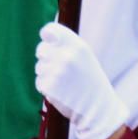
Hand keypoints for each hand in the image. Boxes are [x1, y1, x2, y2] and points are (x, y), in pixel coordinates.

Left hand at [36, 22, 128, 138]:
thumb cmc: (90, 80)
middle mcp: (67, 56)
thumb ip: (67, 44)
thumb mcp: (85, 56)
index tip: (47, 40)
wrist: (99, 109)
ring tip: (63, 82)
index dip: (46, 35)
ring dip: (46, 74)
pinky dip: (46, 87)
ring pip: (39, 66)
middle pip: (41, 49)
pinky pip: (39, 81)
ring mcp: (57, 71)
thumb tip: (45, 34)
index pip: (50, 30)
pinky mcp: (49, 86)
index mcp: (77, 46)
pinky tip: (59, 91)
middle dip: (46, 58)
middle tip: (60, 68)